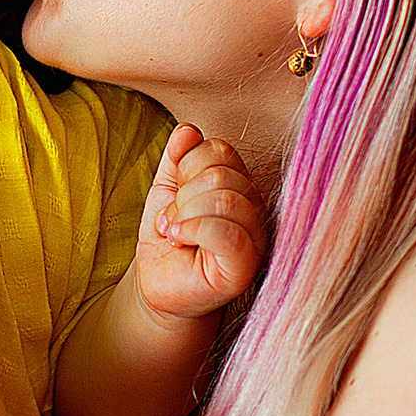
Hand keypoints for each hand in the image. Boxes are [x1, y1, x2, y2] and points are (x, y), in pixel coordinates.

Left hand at [135, 125, 264, 320]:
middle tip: (170, 220)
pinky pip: (225, 232)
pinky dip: (191, 229)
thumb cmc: (169, 238)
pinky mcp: (245, 265)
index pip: (220, 149)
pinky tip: (179, 239)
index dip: (186, 166)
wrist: (160, 285)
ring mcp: (255, 237)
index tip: (173, 196)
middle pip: (221, 174)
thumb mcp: (167, 190)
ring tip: (173, 232)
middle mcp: (255, 207)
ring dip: (184, 214)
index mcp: (240, 184)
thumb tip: (188, 130)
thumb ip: (178, 158)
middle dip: (183, 195)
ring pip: (225, 199)